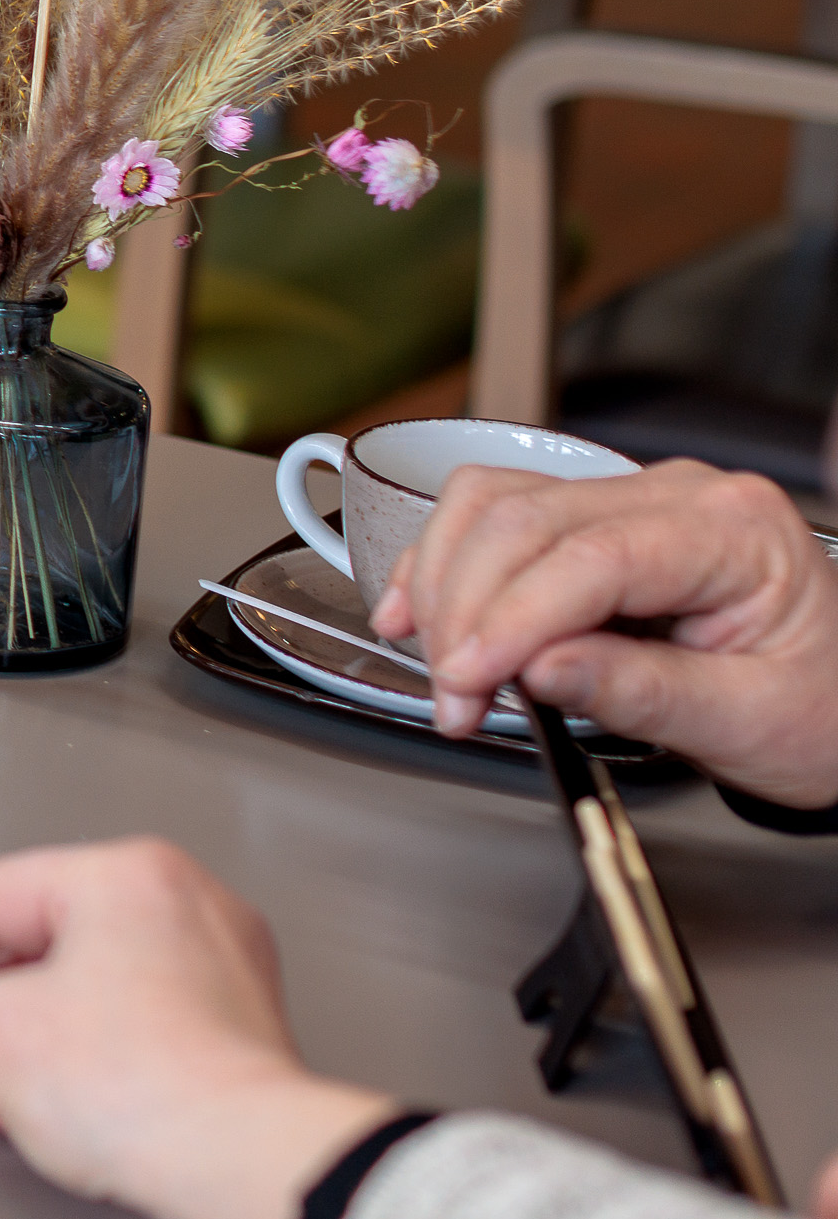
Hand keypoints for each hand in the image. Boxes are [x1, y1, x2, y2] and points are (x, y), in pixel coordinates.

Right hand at [0, 840, 393, 1218]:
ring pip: (86, 993)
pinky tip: (52, 1111)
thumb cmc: (148, 1086)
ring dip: (20, 1045)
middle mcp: (184, 907)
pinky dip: (81, 1065)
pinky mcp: (238, 1038)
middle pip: (38, 945)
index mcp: (126, 875)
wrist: (245, 1168)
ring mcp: (222, 973)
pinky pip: (134, 1033)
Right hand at [372, 458, 837, 803]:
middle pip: (526, 520)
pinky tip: (421, 607)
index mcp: (736, 532)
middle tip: (454, 696)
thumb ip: (646, 692)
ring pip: (495, 504)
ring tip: (442, 666)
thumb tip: (540, 670)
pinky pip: (496, 512)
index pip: (591, 556)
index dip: (512, 616)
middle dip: (468, 612)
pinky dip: (447, 560)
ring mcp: (631, 499)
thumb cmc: (822, 711)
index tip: (470, 678)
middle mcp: (678, 495)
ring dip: (445, 582)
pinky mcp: (593, 518)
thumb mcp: (751, 724)